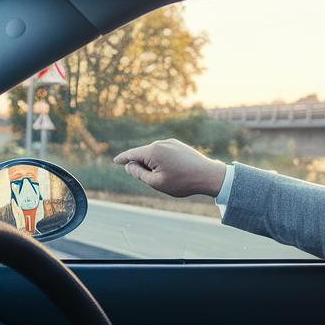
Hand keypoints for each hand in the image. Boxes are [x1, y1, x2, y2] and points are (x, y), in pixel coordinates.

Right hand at [113, 139, 227, 197]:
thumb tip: (129, 165)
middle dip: (142, 166)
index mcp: (153, 151)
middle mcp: (161, 143)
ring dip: (153, 165)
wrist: (208, 175)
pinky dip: (162, 162)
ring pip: (154, 154)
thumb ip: (139, 174)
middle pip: (143, 155)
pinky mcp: (178, 145)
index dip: (122, 159)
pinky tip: (173, 172)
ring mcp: (171, 142)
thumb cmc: (183, 182)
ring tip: (168, 178)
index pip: (132, 154)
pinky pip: (164, 153)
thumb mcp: (156, 182)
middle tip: (155, 181)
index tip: (115, 161)